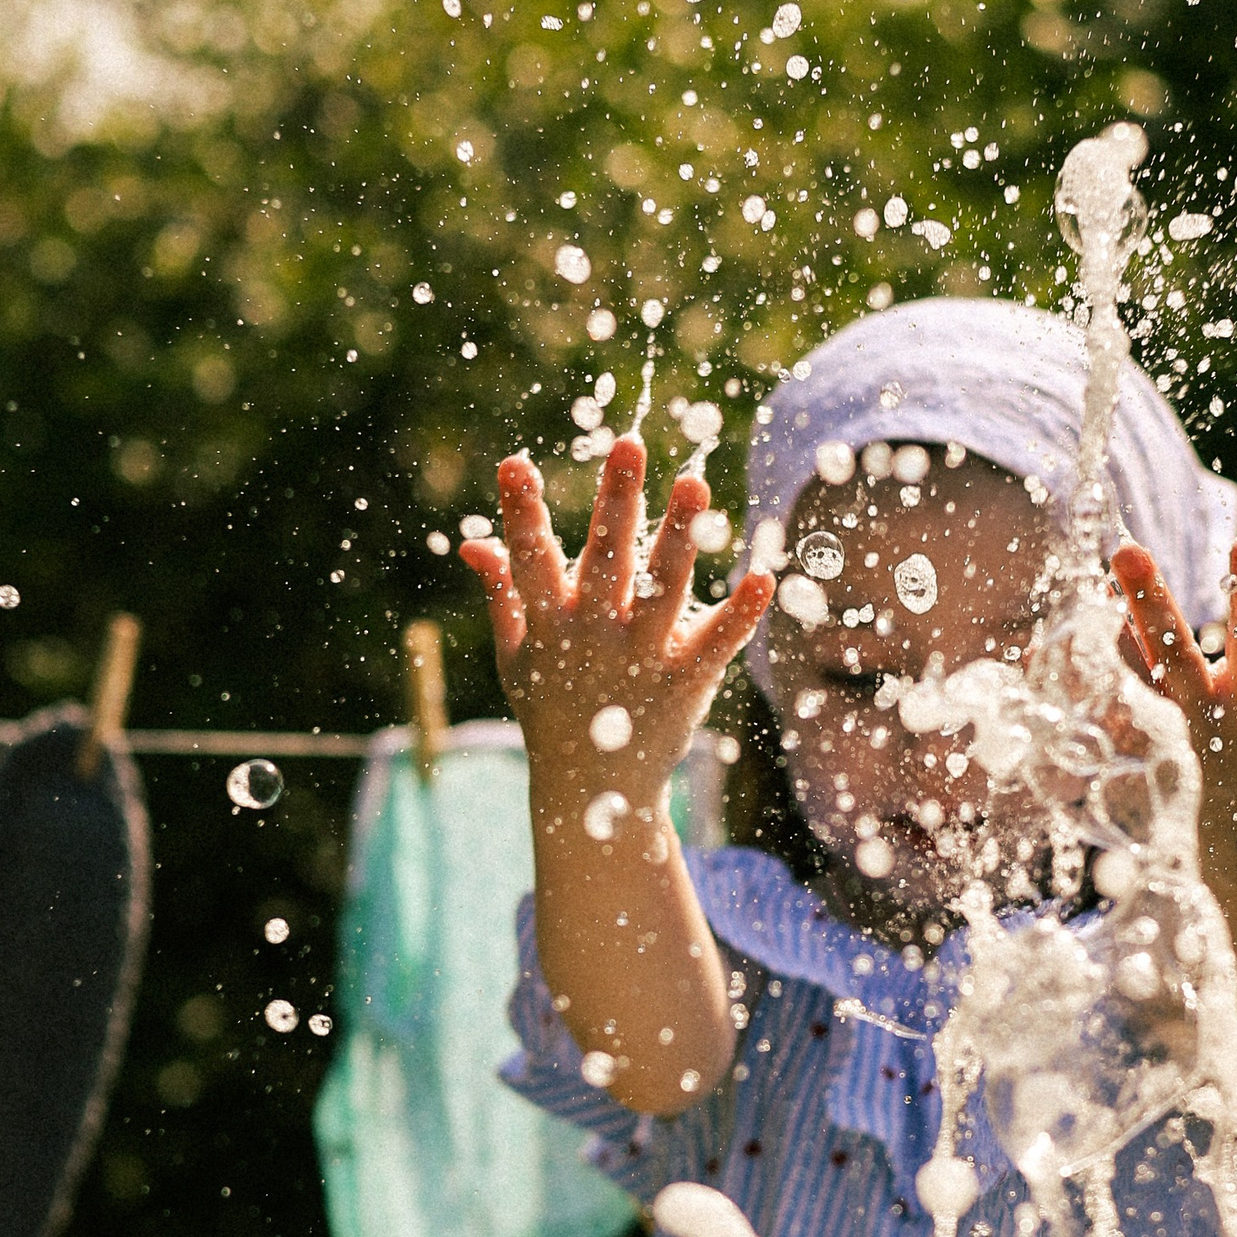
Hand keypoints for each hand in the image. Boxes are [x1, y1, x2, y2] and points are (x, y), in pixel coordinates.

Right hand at [462, 437, 769, 816]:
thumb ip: (502, 594)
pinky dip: (740, 613)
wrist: (591, 790)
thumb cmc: (551, 710)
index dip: (521, 513)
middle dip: (616, 501)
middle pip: (606, 559)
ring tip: (694, 483)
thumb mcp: (515, 656)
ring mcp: (641, 659)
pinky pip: (715, 643)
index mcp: (548, 624)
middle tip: (628, 445)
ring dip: (679, 534)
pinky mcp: (685, 684)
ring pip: (664, 587)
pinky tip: (763, 576)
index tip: (514, 464)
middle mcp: (593, 636)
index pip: (530, 560)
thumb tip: (473, 542)